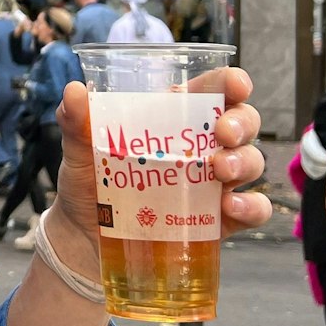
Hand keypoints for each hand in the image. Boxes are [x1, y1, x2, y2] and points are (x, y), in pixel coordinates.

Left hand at [52, 67, 271, 252]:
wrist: (83, 242)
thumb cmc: (88, 186)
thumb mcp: (80, 152)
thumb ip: (76, 122)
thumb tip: (73, 90)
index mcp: (173, 120)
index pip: (213, 91)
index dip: (232, 82)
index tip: (236, 84)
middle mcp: (201, 148)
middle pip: (242, 122)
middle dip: (242, 122)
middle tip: (223, 133)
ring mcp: (214, 184)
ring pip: (251, 161)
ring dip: (245, 161)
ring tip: (222, 171)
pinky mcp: (219, 221)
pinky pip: (252, 210)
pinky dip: (252, 206)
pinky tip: (231, 207)